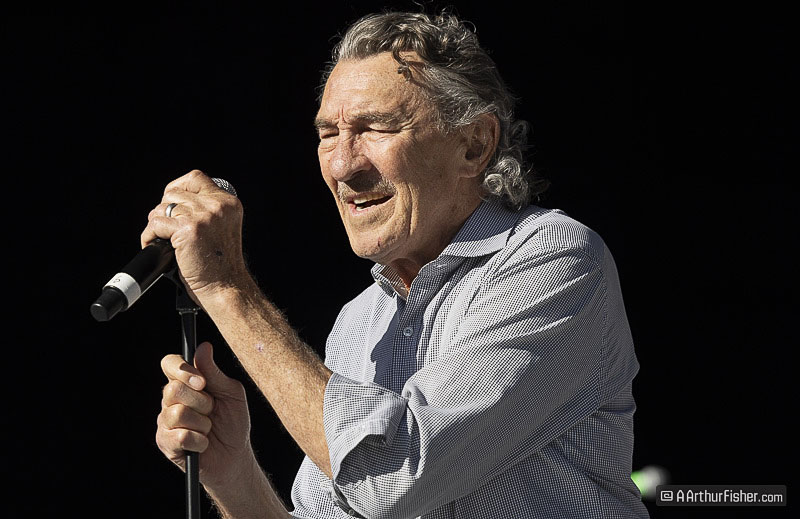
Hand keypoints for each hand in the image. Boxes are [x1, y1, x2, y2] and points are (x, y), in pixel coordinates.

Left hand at [141, 169, 247, 304]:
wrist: (226, 287)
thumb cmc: (221, 265)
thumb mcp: (222, 229)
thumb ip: (206, 211)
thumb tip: (172, 202)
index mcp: (228, 203)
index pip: (195, 178)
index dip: (178, 188)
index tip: (172, 203)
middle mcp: (218, 206)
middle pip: (174, 193)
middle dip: (164, 211)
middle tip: (166, 230)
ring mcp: (203, 216)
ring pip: (162, 208)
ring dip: (156, 225)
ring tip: (162, 240)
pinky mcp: (188, 229)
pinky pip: (155, 223)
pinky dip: (149, 236)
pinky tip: (155, 246)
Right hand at [156, 341, 254, 488]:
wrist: (235, 456)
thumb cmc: (233, 422)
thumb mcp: (231, 393)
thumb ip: (215, 373)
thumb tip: (203, 346)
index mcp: (186, 383)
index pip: (170, 364)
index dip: (182, 369)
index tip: (202, 382)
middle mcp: (171, 399)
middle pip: (173, 389)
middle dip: (201, 402)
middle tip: (212, 411)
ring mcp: (165, 421)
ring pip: (177, 414)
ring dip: (202, 423)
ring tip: (208, 429)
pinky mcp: (165, 443)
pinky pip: (181, 437)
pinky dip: (200, 441)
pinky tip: (203, 444)